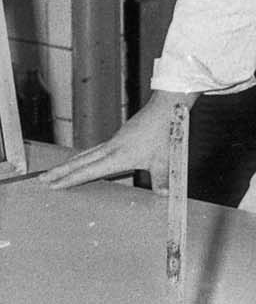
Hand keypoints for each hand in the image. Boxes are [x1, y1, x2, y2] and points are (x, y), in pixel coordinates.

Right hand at [39, 90, 194, 192]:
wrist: (166, 108)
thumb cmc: (165, 132)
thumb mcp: (165, 160)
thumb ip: (162, 179)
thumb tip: (165, 195)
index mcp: (118, 156)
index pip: (89, 171)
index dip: (70, 179)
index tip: (53, 185)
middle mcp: (111, 148)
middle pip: (80, 161)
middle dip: (60, 171)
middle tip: (42, 179)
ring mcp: (114, 141)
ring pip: (86, 154)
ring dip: (70, 163)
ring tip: (56, 172)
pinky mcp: (119, 137)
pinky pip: (96, 150)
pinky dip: (84, 157)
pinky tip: (84, 160)